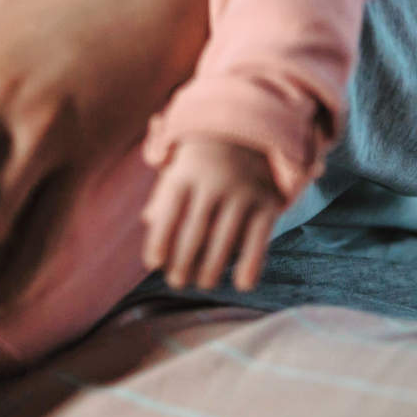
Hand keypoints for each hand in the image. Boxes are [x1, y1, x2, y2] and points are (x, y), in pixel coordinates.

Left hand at [142, 139, 284, 291]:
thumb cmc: (204, 162)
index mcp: (187, 173)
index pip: (169, 211)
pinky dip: (251, 263)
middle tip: (177, 282)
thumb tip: (148, 220)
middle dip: (184, 261)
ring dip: (212, 267)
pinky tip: (243, 285)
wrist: (252, 132)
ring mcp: (243, 192)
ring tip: (204, 284)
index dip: (160, 239)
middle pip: (195, 229)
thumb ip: (164, 196)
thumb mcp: (181, 169)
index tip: (154, 264)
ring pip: (225, 237)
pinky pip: (259, 238)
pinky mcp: (268, 203)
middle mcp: (215, 181)